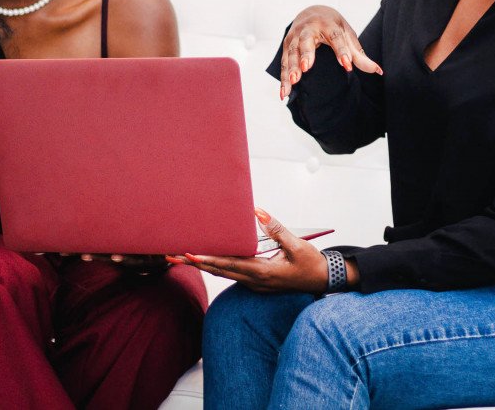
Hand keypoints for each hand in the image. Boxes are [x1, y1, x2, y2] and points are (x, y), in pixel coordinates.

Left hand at [171, 209, 336, 293]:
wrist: (323, 280)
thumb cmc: (311, 264)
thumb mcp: (298, 245)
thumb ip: (277, 229)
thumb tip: (259, 212)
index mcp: (263, 273)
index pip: (230, 266)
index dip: (209, 260)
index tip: (191, 254)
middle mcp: (254, 281)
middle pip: (218, 272)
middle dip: (195, 263)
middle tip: (171, 256)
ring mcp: (254, 282)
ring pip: (222, 274)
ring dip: (201, 265)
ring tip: (179, 257)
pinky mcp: (255, 280)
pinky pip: (230, 273)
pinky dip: (214, 266)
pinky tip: (203, 259)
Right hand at [279, 6, 381, 99]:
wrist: (312, 12)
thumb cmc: (332, 26)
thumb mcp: (347, 35)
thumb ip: (359, 55)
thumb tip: (378, 71)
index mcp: (328, 24)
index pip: (336, 37)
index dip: (341, 51)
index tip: (347, 65)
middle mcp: (308, 28)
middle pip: (306, 41)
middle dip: (306, 54)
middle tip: (306, 68)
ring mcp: (295, 37)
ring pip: (291, 53)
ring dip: (291, 68)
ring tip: (293, 83)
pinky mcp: (286, 46)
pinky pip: (283, 63)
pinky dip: (283, 78)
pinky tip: (285, 93)